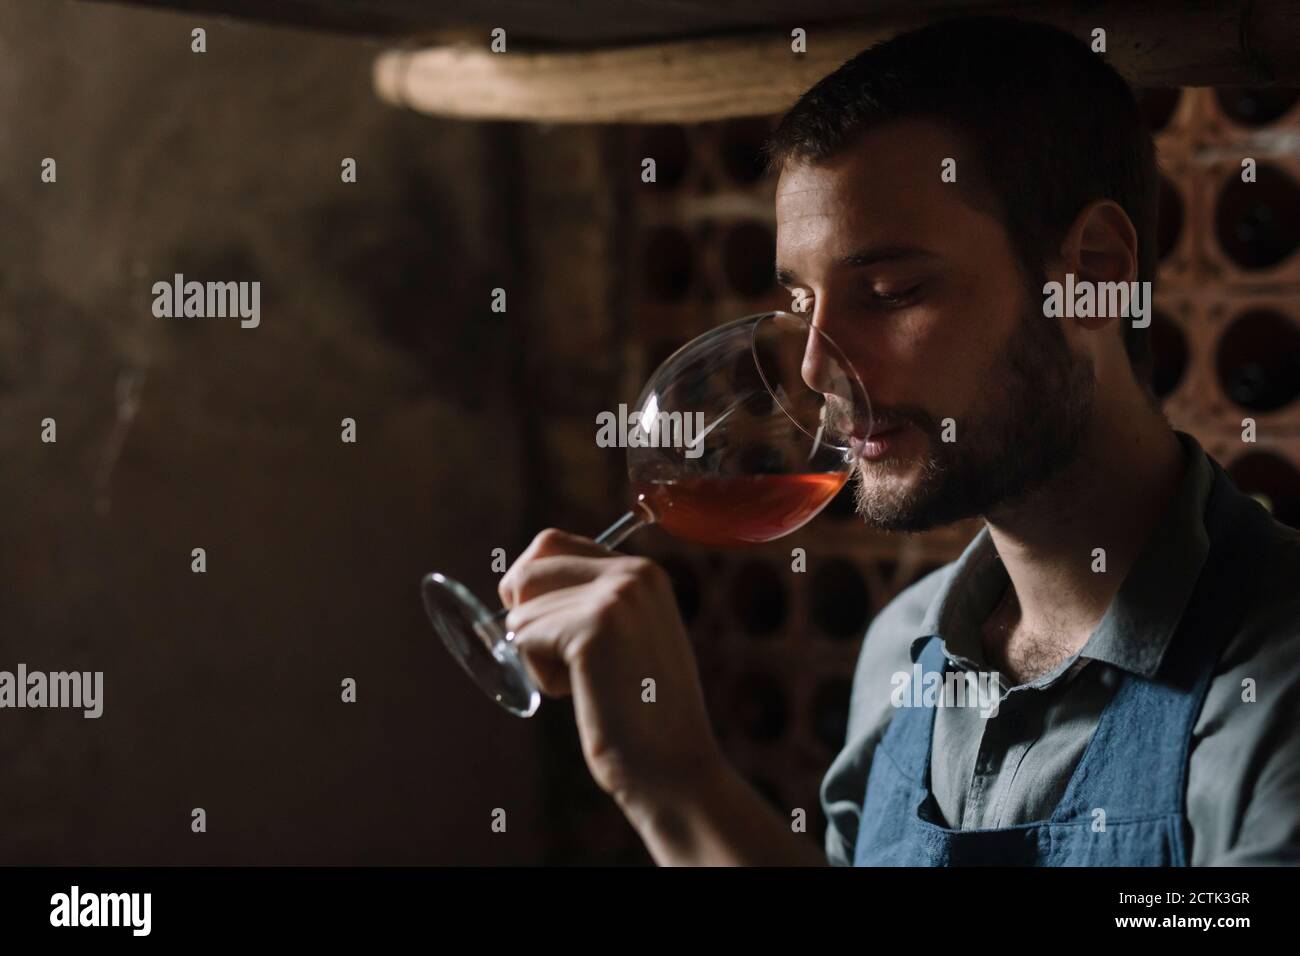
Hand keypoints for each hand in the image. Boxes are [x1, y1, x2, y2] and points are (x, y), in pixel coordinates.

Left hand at [499, 529, 721, 809]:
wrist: (674, 767)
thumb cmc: (642, 712)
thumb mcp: (630, 637)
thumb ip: (594, 602)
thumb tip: (519, 580)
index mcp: (643, 571)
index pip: (551, 544)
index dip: (531, 585)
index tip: (543, 627)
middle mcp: (632, 572)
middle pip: (529, 565)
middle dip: (522, 612)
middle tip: (551, 656)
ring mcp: (615, 596)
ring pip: (522, 608)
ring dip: (535, 652)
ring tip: (581, 683)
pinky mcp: (593, 628)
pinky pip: (524, 637)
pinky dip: (539, 673)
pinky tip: (582, 694)